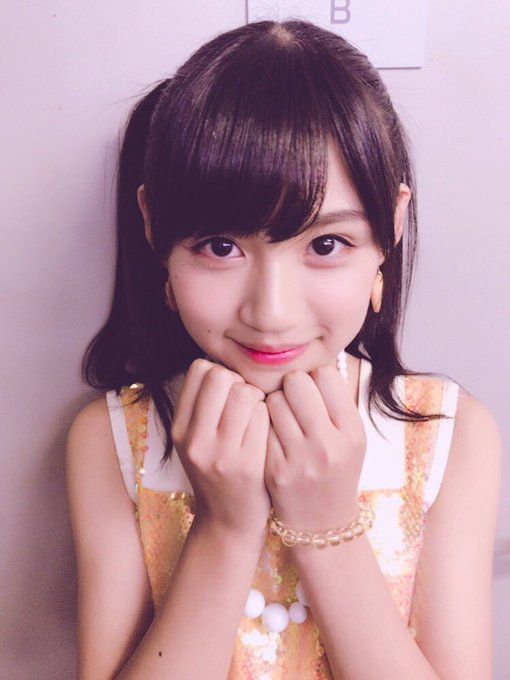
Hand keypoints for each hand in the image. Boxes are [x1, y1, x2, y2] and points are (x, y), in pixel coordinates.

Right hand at [172, 359, 270, 537]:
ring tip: (257, 417)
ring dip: (257, 398)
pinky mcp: (247, 464)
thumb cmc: (219, 472)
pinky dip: (269, 417)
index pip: (200, 369)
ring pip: (244, 392)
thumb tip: (224, 362)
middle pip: (221, 376)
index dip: (220, 373)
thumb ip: (204, 405)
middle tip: (246, 404)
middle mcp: (194, 440)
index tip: (228, 393)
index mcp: (179, 429)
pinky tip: (267, 433)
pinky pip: (263, 416)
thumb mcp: (196, 440)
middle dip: (239, 382)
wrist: (228, 523)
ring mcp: (220, 453)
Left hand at [265, 365, 365, 530]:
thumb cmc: (336, 469)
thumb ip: (334, 400)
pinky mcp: (275, 470)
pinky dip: (262, 424)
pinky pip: (260, 426)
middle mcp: (328, 445)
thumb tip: (310, 360)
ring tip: (282, 418)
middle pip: (296, 382)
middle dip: (290, 385)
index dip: (314, 376)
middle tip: (292, 398)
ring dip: (274, 403)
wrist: (323, 522)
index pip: (325, 375)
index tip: (312, 389)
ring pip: (273, 401)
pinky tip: (270, 435)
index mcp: (352, 432)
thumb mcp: (351, 436)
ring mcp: (300, 459)